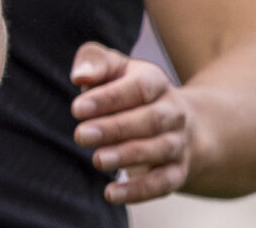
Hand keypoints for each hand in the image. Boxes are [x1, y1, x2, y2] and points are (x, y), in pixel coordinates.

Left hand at [70, 40, 193, 202]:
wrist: (179, 121)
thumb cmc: (129, 89)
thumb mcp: (115, 68)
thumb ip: (95, 62)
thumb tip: (79, 75)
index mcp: (155, 82)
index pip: (137, 88)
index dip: (108, 98)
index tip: (76, 108)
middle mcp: (172, 112)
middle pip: (151, 120)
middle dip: (115, 128)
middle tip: (81, 135)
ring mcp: (178, 142)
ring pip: (159, 149)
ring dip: (128, 156)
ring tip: (97, 160)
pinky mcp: (178, 171)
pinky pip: (164, 183)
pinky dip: (139, 191)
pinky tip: (111, 193)